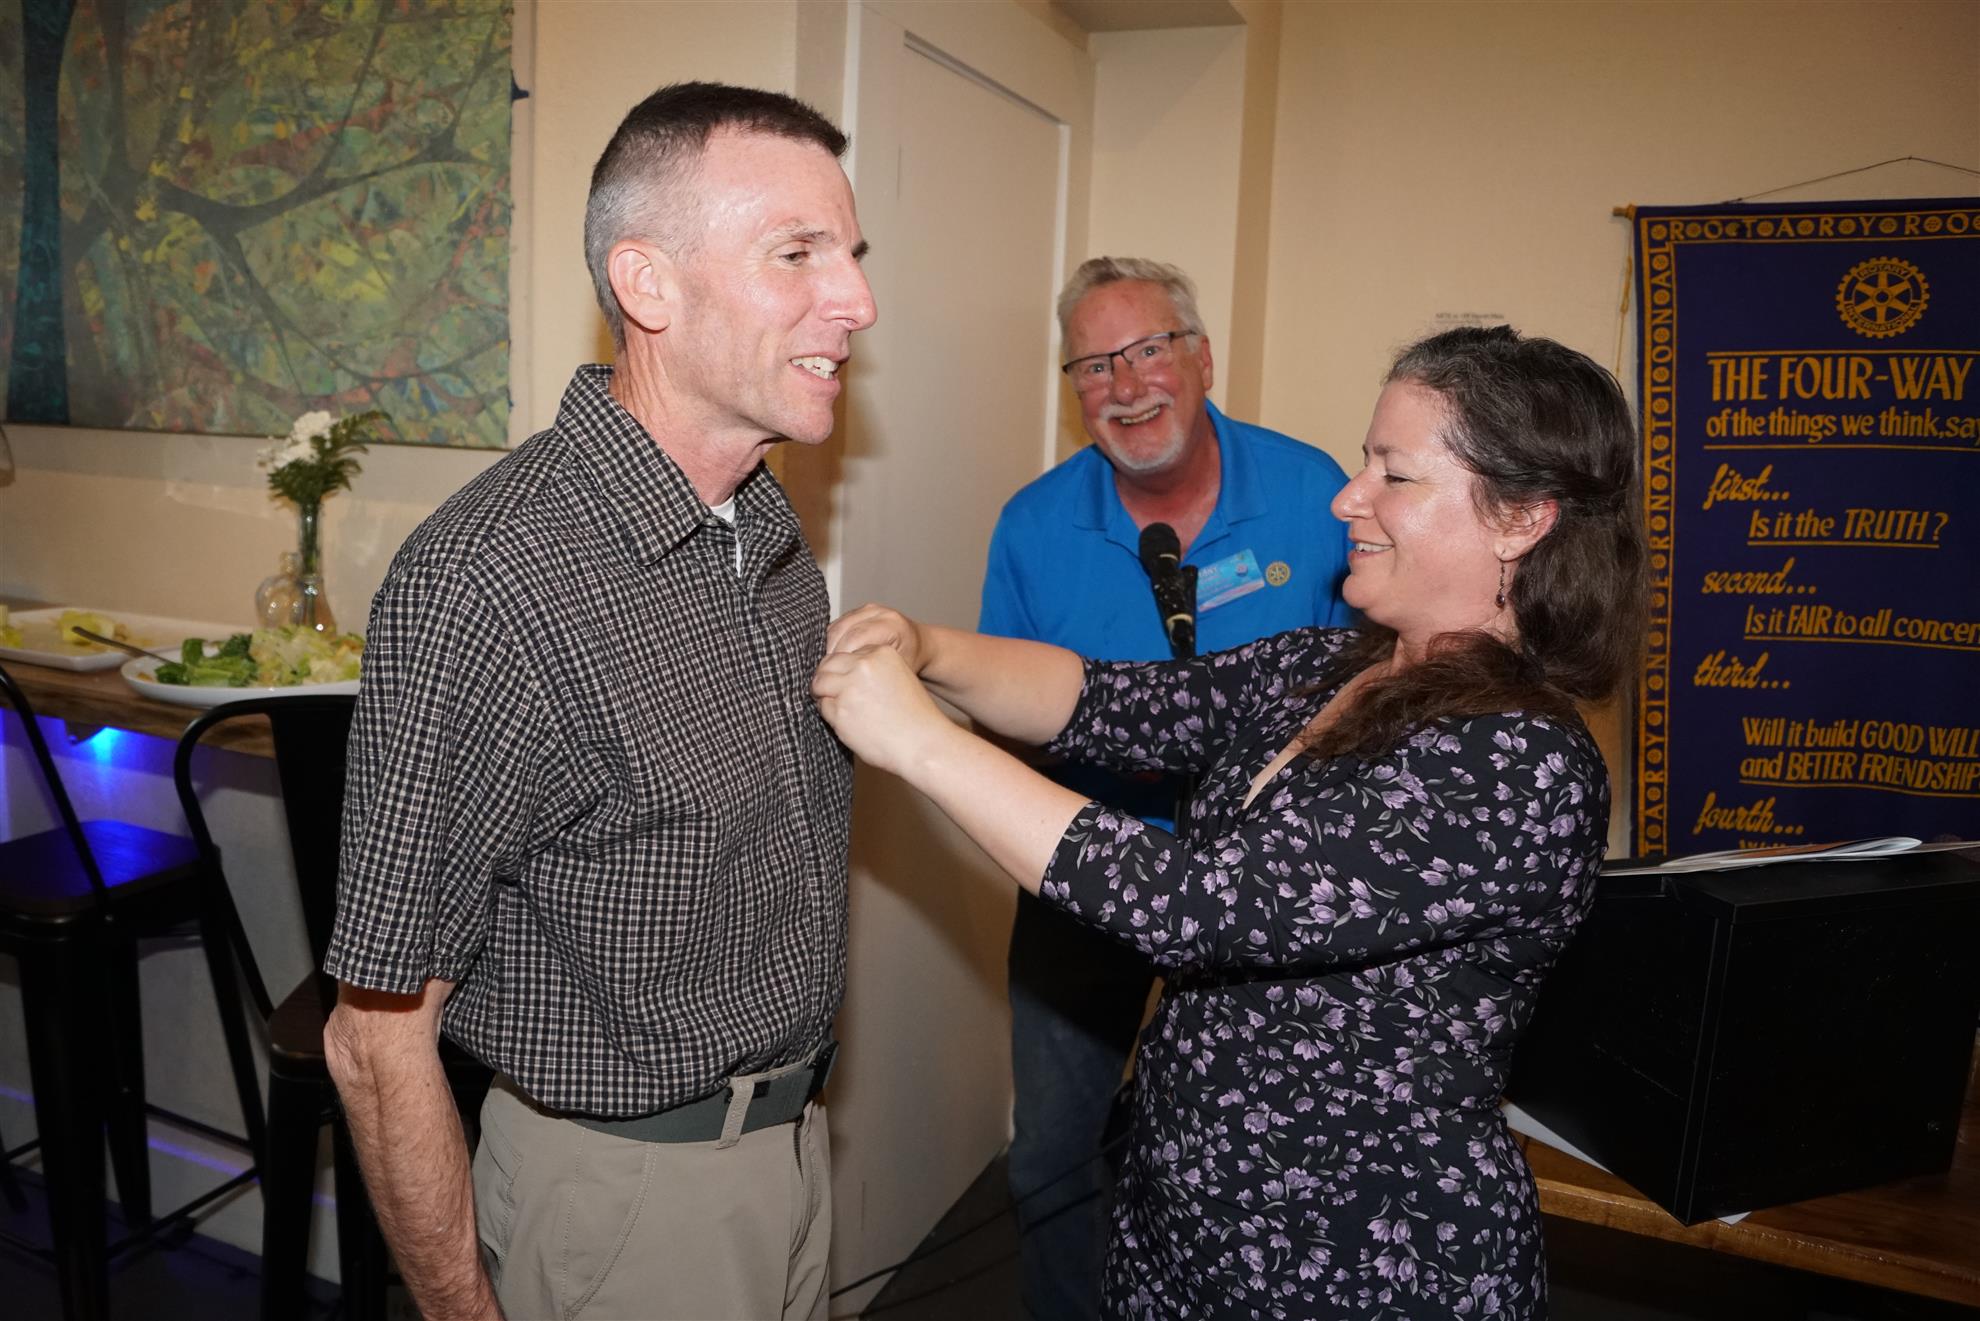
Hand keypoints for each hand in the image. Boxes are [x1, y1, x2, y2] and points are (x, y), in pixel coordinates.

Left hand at [812, 642, 952, 776]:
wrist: (923, 744)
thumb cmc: (913, 717)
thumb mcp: (898, 679)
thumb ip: (871, 672)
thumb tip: (839, 675)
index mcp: (880, 653)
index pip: (846, 655)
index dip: (844, 671)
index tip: (851, 685)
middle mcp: (863, 665)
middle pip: (827, 665)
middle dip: (827, 680)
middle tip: (835, 696)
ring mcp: (849, 688)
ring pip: (819, 685)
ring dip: (826, 697)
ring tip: (844, 711)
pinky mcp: (840, 711)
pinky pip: (823, 708)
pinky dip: (831, 716)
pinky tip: (851, 724)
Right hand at [826, 604, 926, 671]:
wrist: (918, 644)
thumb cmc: (911, 659)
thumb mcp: (898, 670)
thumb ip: (877, 671)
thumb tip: (850, 680)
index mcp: (891, 624)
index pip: (854, 638)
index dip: (841, 657)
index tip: (837, 675)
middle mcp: (879, 612)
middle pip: (841, 630)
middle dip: (831, 653)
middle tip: (829, 672)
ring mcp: (867, 609)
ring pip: (835, 626)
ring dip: (828, 647)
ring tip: (831, 667)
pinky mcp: (858, 611)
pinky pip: (837, 625)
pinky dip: (831, 641)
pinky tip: (835, 658)